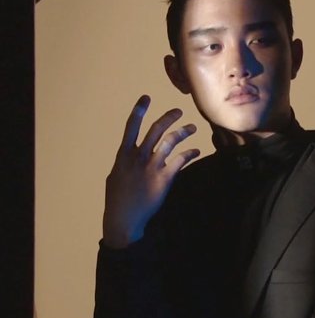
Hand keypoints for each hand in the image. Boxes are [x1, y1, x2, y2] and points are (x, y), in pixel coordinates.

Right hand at [102, 95, 199, 248]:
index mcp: (124, 154)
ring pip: (170, 141)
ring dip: (183, 132)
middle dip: (168, 117)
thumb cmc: (117, 199)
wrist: (124, 219)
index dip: (138, 111)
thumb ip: (125, 162)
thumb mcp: (116, 176)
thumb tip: (131, 154)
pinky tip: (196, 151)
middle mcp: (138, 157)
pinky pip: (180, 160)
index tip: (146, 98)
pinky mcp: (164, 178)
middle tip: (178, 111)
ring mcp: (152, 167)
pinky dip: (190, 153)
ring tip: (192, 128)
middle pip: (155, 130)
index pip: (131, 127)